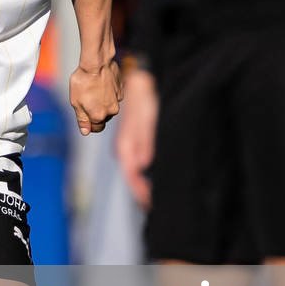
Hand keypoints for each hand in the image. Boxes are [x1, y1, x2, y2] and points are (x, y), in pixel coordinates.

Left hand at [69, 58, 120, 135]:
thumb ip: (82, 119)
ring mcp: (118, 100)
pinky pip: (114, 96)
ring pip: (109, 107)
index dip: (88, 124)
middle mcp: (112, 111)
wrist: (96, 63)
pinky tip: (100, 85)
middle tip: (86, 100)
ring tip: (92, 90)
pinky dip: (108, 94)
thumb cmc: (83, 82)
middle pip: (103, 118)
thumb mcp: (76, 102)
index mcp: (99, 116)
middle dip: (95, 113)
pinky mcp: (121, 90)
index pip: (96, 128)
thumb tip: (85, 131)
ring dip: (102, 103)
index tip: (83, 115)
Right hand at [115, 65, 156, 208]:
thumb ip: (146, 142)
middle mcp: (125, 149)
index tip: (153, 206)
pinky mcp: (135, 141)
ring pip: (136, 170)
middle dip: (144, 192)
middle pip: (133, 177)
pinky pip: (140, 162)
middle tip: (159, 206)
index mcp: (126, 147)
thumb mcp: (149, 119)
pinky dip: (147, 172)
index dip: (142, 193)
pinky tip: (157, 176)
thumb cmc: (145, 98)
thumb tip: (144, 166)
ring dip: (146, 183)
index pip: (132, 177)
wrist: (140, 79)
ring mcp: (129, 145)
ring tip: (159, 195)